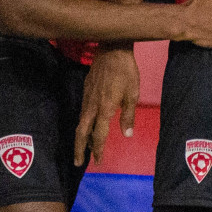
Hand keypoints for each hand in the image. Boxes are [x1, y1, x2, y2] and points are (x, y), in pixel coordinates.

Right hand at [73, 45, 139, 166]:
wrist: (111, 49)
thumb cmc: (126, 71)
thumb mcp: (133, 93)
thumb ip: (128, 115)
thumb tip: (126, 135)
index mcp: (104, 109)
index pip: (98, 135)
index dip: (98, 149)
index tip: (98, 161)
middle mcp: (92, 106)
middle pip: (81, 132)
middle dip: (79, 149)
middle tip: (78, 162)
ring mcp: (86, 98)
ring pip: (81, 122)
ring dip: (81, 137)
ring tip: (83, 148)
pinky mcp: (85, 90)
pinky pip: (82, 112)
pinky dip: (83, 124)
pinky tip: (87, 126)